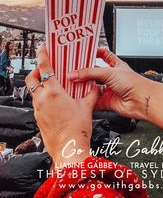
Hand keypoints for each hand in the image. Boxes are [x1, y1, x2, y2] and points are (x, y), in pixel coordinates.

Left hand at [25, 44, 98, 165]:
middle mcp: (42, 99)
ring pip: (33, 91)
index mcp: (53, 92)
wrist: (69, 149)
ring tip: (52, 85)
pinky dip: (42, 97)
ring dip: (40, 85)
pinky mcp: (38, 118)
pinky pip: (37, 103)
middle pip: (31, 78)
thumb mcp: (86, 107)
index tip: (42, 47)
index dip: (42, 55)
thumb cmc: (76, 129)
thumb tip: (96, 87)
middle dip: (36, 71)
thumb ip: (91, 94)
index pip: (44, 67)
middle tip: (45, 69)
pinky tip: (54, 101)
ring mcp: (38, 110)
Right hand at [68, 48, 154, 120]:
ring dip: (84, 87)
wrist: (142, 100)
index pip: (105, 55)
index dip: (96, 53)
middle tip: (72, 71)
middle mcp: (112, 77)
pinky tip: (80, 98)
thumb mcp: (108, 72)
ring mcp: (110, 89)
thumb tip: (74, 74)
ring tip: (72, 84)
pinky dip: (88, 101)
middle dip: (85, 73)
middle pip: (95, 73)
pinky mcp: (108, 102)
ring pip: (93, 88)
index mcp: (116, 65)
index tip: (85, 52)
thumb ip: (90, 73)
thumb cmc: (133, 83)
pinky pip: (95, 101)